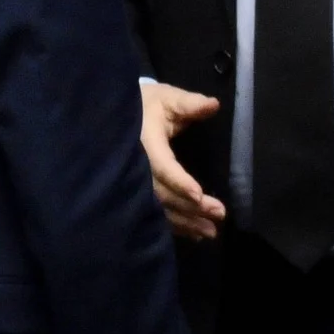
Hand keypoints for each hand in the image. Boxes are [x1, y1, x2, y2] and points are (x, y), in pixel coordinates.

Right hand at [140, 82, 226, 240]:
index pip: (161, 166)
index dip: (179, 181)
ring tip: (210, 232)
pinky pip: (155, 214)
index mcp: (144, 143)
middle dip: (190, 206)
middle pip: (163, 193)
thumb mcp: (166, 99)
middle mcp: (136, 168)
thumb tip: (214, 105)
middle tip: (218, 214)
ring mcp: (134, 184)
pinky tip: (194, 235)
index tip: (198, 195)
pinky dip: (175, 226)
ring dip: (186, 221)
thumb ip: (189, 104)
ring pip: (160, 208)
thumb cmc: (146, 106)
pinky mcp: (137, 194)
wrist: (115, 116)